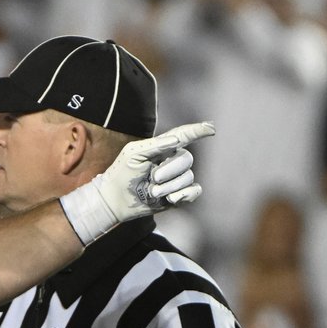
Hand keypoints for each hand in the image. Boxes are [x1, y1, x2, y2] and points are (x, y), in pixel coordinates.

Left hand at [59, 122, 214, 243]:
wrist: (115, 199)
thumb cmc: (122, 173)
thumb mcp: (133, 154)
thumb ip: (155, 145)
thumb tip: (177, 140)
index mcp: (162, 148)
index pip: (184, 136)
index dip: (198, 131)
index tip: (211, 128)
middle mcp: (172, 161)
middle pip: (187, 159)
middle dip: (170, 170)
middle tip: (153, 178)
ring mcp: (176, 179)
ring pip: (188, 177)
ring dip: (169, 186)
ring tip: (152, 191)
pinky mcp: (179, 194)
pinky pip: (194, 191)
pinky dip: (185, 195)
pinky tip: (171, 198)